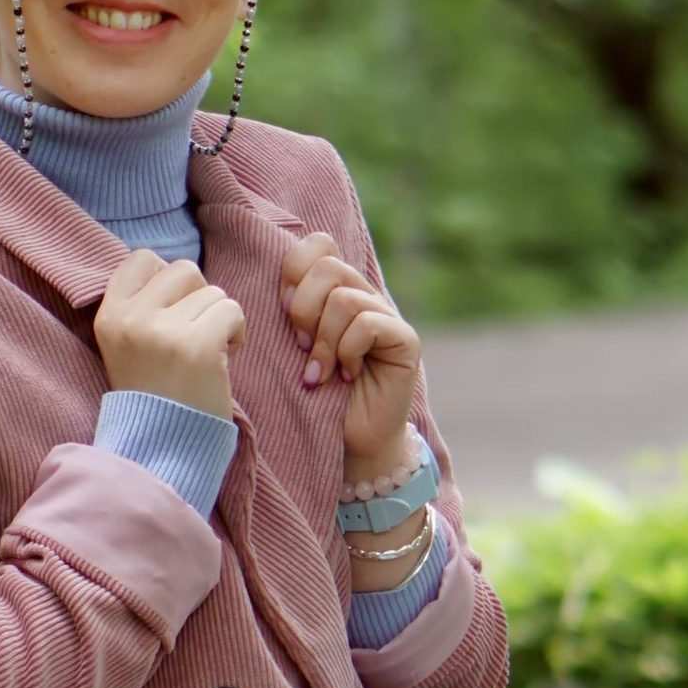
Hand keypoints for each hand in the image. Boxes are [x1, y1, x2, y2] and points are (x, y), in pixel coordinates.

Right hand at [91, 249, 244, 417]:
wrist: (163, 450)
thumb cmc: (155, 395)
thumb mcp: (128, 345)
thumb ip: (143, 306)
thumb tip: (176, 271)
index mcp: (109, 315)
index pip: (142, 258)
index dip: (167, 280)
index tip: (171, 313)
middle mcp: (131, 319)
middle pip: (184, 269)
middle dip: (198, 298)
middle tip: (193, 336)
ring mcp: (164, 332)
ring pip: (213, 291)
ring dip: (218, 320)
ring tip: (205, 355)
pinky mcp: (198, 346)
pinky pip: (232, 310)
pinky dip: (237, 333)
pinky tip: (222, 361)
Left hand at [281, 227, 422, 481]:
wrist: (352, 442)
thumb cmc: (317, 396)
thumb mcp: (294, 347)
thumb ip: (291, 311)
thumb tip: (281, 289)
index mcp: (337, 289)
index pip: (318, 244)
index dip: (293, 271)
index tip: (283, 313)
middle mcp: (365, 295)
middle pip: (327, 266)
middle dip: (303, 310)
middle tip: (301, 348)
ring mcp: (388, 315)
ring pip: (344, 298)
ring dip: (323, 341)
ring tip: (320, 372)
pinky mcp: (405, 339)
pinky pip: (366, 324)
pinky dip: (347, 352)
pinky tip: (346, 376)